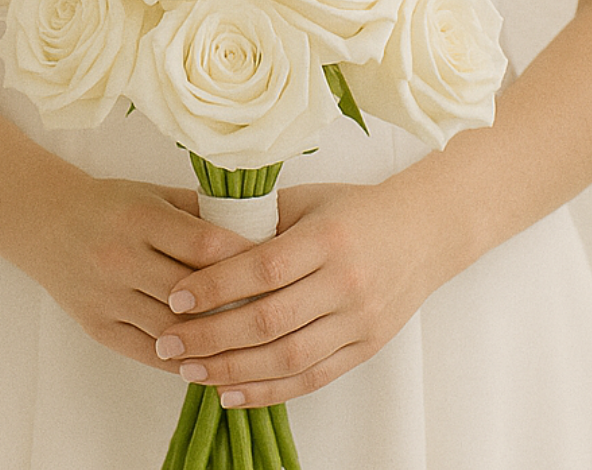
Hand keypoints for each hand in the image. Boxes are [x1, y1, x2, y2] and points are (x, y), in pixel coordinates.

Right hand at [13, 170, 253, 373]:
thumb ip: (200, 212)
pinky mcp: (97, 327)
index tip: (277, 264)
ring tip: (252, 342)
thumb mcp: (155, 195)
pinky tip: (213, 359)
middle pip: (191, 292)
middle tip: (276, 309)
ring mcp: (107, 297)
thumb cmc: (113, 205)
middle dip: (236, 303)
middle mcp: (121, 258)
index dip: (244, 258)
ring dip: (214, 339)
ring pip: (173, 330)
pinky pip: (148, 352)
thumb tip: (258, 228)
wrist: (46, 222)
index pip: (204, 244)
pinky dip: (183, 359)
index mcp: (140, 218)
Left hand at [154, 178, 441, 406]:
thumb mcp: (309, 200)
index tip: (175, 298)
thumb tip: (198, 241)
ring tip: (188, 370)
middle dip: (210, 336)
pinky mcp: (365, 348)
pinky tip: (229, 391)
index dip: (215, 286)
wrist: (423, 233)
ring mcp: (359, 320)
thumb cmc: (355, 210)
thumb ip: (260, 221)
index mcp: (327, 238)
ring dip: (231, 370)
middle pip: (268, 321)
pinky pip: (310, 378)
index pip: (263, 268)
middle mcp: (345, 282)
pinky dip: (267, 391)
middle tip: (167, 342)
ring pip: (287, 358)